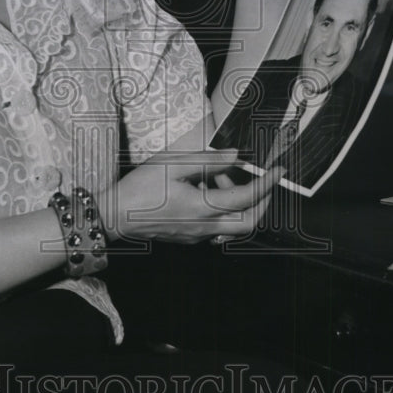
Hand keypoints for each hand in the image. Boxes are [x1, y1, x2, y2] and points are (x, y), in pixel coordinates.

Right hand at [111, 147, 282, 244]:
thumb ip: (207, 160)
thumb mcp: (172, 164)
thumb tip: (235, 155)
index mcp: (203, 207)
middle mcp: (204, 226)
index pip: (248, 197)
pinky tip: (205, 192)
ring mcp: (197, 235)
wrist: (114, 215)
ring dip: (238, 204)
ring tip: (216, 178)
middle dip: (263, 201)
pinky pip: (217, 228)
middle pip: (250, 222)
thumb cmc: (139, 189)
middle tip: (261, 180)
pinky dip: (222, 210)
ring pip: (234, 227)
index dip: (267, 182)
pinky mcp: (189, 237)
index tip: (278, 170)